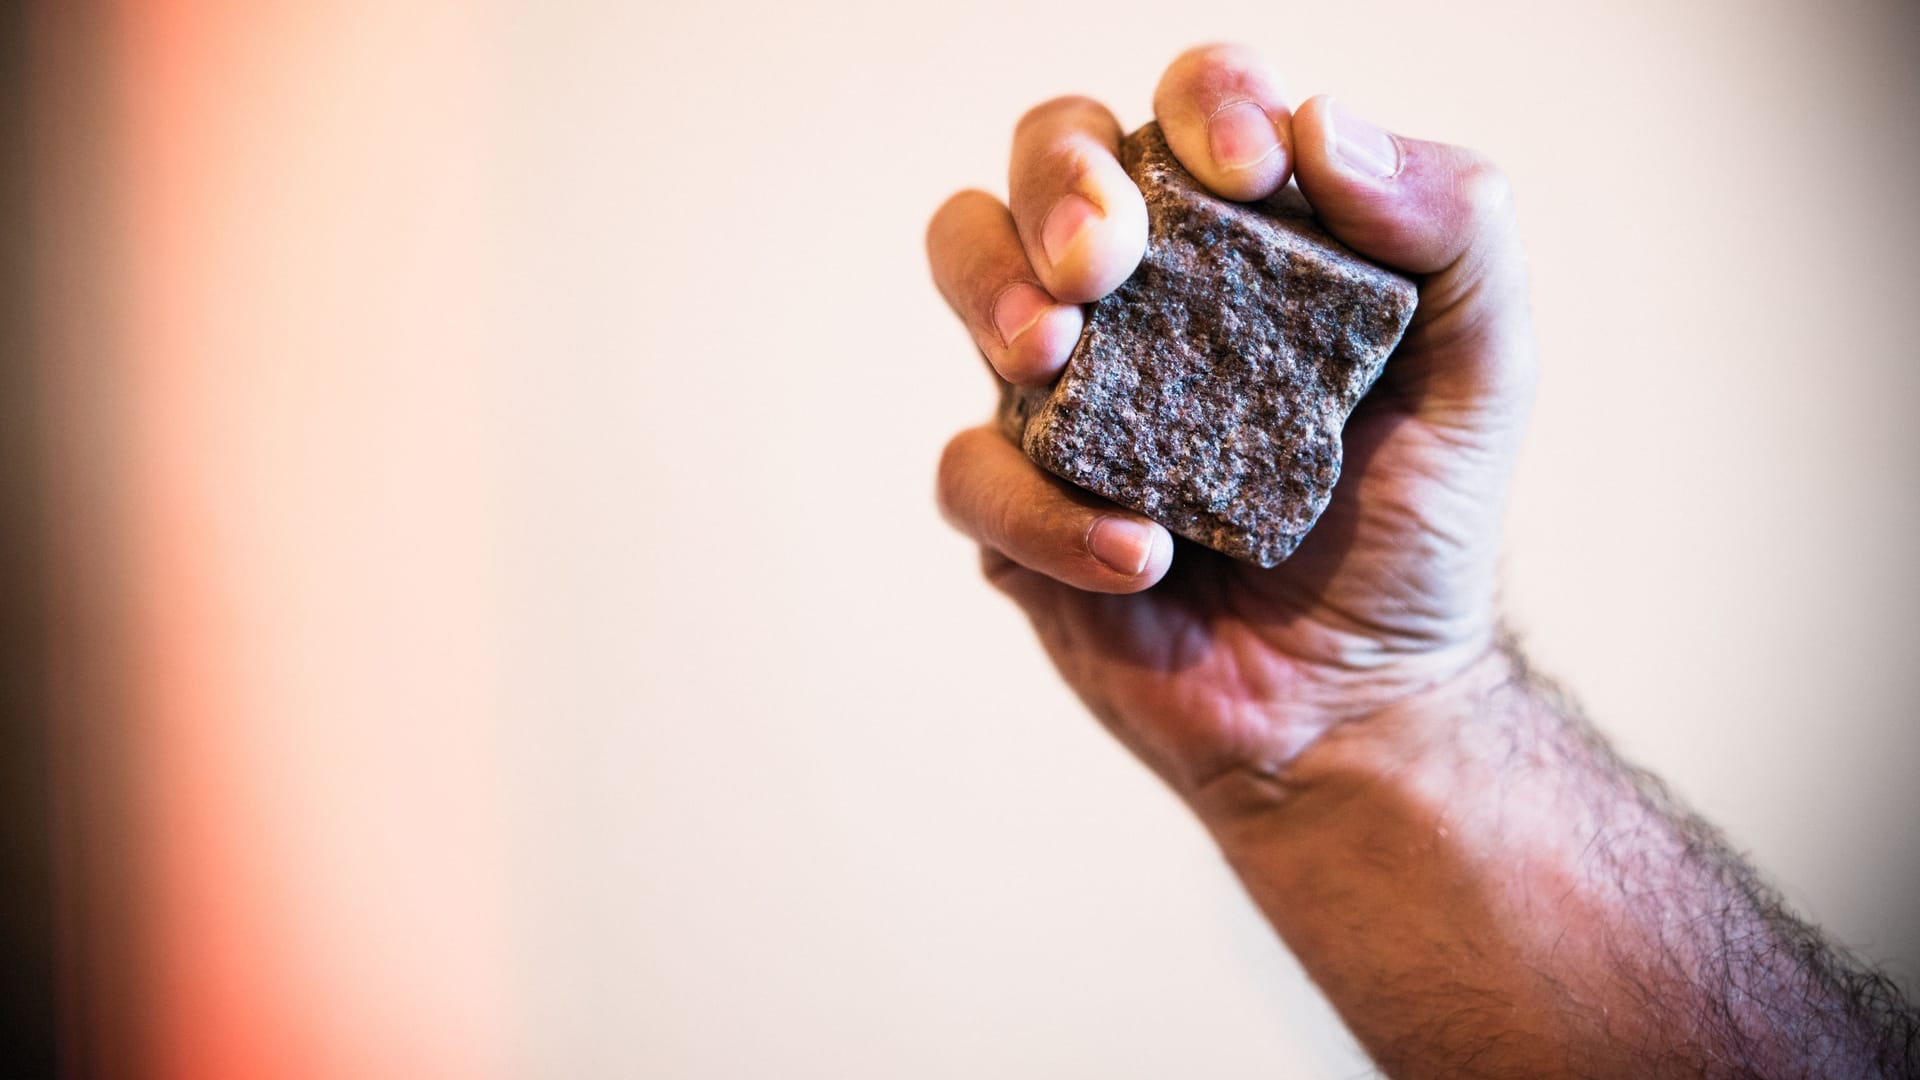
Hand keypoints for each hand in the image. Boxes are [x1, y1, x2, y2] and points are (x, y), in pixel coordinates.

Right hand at [928, 44, 1536, 817]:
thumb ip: (1456, 227)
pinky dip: (1047, 512)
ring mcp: (1065, 395)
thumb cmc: (1415, 527)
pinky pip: (974, 474)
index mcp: (1241, 237)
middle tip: (1106, 261)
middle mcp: (1139, 295)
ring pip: (966, 265)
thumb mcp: (1484, 370)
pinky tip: (1142, 553)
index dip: (1203, 104)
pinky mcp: (1017, 508)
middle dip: (1058, 184)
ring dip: (995, 291)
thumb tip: (1326, 125)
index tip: (1251, 171)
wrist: (1363, 705)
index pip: (1188, 112)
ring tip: (1055, 356)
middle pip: (1046, 158)